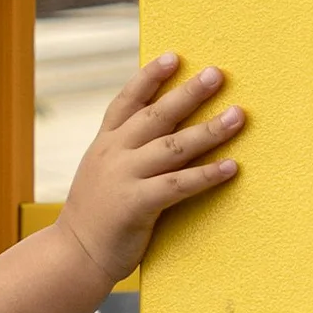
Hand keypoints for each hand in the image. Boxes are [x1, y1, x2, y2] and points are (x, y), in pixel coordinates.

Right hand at [59, 54, 244, 285]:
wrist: (73, 255)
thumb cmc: (98, 216)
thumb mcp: (103, 173)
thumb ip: (126, 151)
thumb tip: (161, 133)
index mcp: (105, 143)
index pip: (127, 101)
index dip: (150, 77)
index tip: (174, 56)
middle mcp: (113, 153)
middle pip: (156, 115)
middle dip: (188, 93)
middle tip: (217, 73)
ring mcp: (123, 177)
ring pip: (173, 146)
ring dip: (209, 130)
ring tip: (239, 116)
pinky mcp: (136, 204)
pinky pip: (178, 185)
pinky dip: (206, 175)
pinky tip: (232, 167)